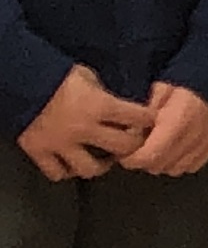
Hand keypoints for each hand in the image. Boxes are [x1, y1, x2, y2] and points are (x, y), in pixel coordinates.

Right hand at [18, 65, 152, 181]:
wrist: (17, 79)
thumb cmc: (55, 74)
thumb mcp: (87, 76)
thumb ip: (105, 93)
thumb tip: (122, 106)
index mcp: (99, 105)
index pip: (140, 118)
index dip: (149, 119)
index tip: (150, 120)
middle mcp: (83, 127)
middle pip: (123, 148)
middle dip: (132, 146)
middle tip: (130, 143)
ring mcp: (60, 143)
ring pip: (90, 169)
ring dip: (100, 165)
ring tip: (102, 158)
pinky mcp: (39, 151)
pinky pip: (57, 173)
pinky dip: (66, 171)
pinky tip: (71, 163)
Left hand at [119, 84, 207, 177]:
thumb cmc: (184, 85)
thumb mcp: (157, 92)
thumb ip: (143, 115)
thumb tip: (130, 134)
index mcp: (178, 121)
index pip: (150, 155)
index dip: (133, 159)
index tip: (124, 155)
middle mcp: (195, 136)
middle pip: (160, 165)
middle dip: (144, 161)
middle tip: (137, 149)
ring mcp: (207, 143)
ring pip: (175, 169)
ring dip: (162, 163)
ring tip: (155, 148)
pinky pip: (191, 166)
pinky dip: (179, 162)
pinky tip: (174, 150)